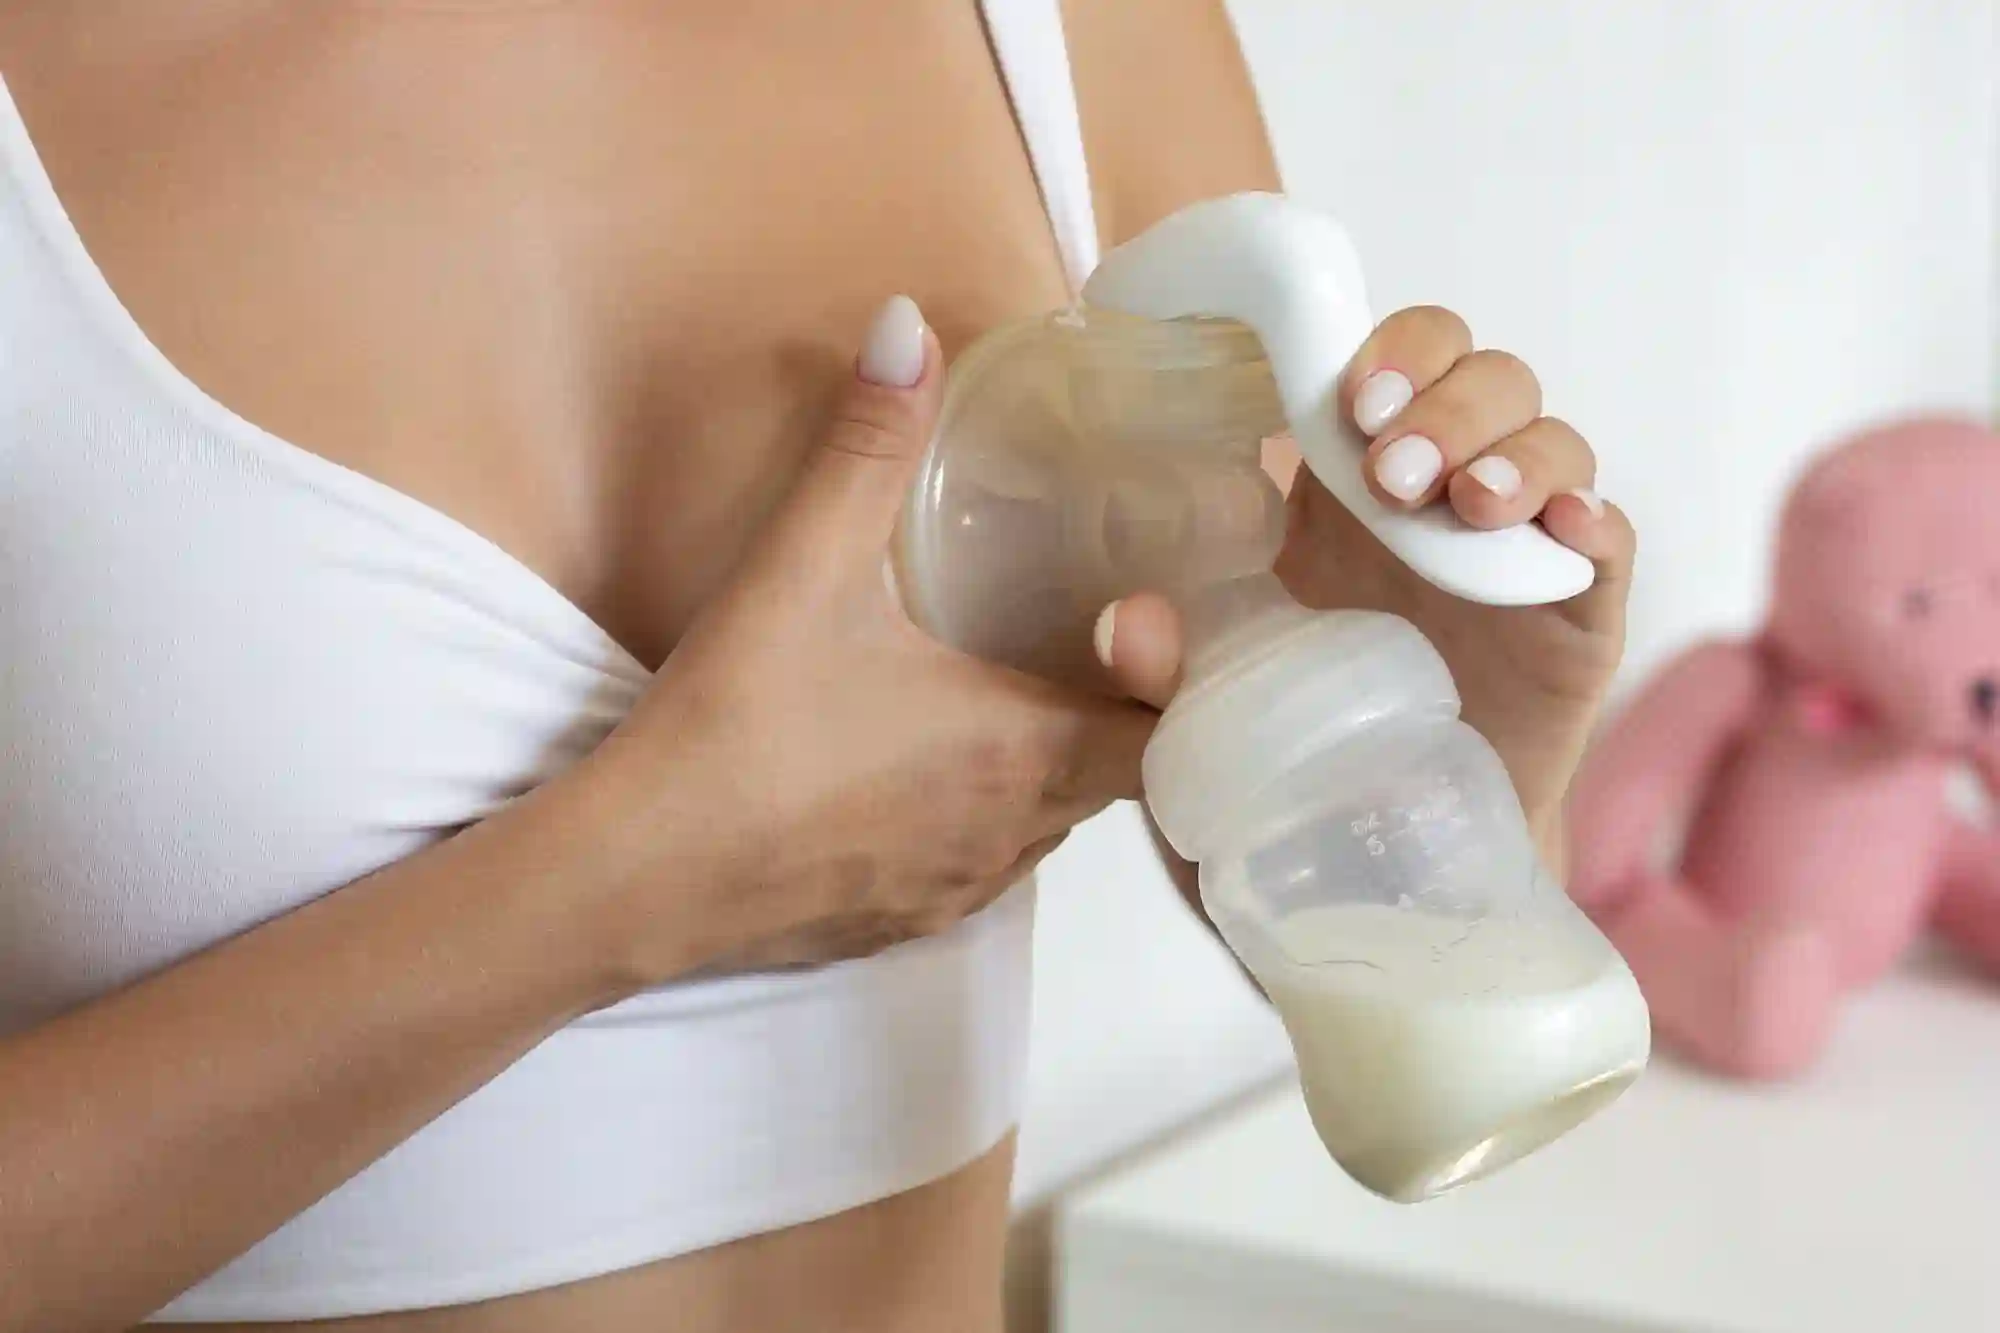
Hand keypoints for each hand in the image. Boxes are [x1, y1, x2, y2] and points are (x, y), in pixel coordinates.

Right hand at [582, 297, 1155, 981]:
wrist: (634, 879)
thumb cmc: (738, 726)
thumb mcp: (801, 571)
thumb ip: (868, 449)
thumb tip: (910, 321)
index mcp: (1022, 750)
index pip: (1169, 735)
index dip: (1175, 681)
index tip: (1136, 620)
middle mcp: (1015, 834)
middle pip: (1117, 776)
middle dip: (1109, 709)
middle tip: (1075, 632)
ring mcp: (962, 892)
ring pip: (1048, 823)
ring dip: (1044, 764)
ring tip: (1000, 689)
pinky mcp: (905, 925)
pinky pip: (981, 866)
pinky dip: (978, 815)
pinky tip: (912, 768)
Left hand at [1102, 306, 1634, 850]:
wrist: (1395, 865)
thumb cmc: (1296, 766)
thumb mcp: (1211, 722)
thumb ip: (1162, 676)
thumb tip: (1126, 627)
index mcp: (1342, 495)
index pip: (1378, 367)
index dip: (1377, 354)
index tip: (1350, 401)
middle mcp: (1437, 499)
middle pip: (1475, 373)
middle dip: (1441, 396)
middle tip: (1393, 469)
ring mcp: (1516, 549)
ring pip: (1550, 436)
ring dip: (1512, 450)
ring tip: (1466, 504)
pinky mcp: (1577, 613)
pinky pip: (1610, 540)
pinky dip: (1596, 521)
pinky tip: (1566, 532)